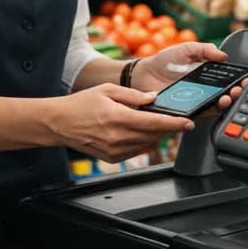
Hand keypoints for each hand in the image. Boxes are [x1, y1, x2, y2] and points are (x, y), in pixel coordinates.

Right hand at [51, 84, 193, 162]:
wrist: (59, 123)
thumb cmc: (81, 104)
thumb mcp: (107, 90)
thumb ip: (132, 95)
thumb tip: (153, 98)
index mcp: (118, 117)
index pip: (154, 122)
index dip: (175, 123)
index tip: (189, 123)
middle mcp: (118, 137)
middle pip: (154, 135)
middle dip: (168, 128)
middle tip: (176, 120)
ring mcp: (115, 150)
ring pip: (146, 144)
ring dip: (154, 135)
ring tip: (152, 123)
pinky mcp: (112, 158)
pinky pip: (135, 151)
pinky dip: (141, 141)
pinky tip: (135, 131)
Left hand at [134, 42, 244, 114]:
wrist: (144, 74)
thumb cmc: (164, 61)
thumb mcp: (187, 49)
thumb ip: (205, 49)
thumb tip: (223, 55)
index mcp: (208, 75)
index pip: (228, 80)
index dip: (238, 81)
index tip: (244, 81)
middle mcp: (205, 90)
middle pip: (226, 95)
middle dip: (235, 94)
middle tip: (237, 90)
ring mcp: (197, 101)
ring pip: (216, 106)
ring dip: (224, 104)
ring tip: (226, 98)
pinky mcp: (187, 111)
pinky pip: (200, 114)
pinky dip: (207, 111)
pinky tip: (211, 106)